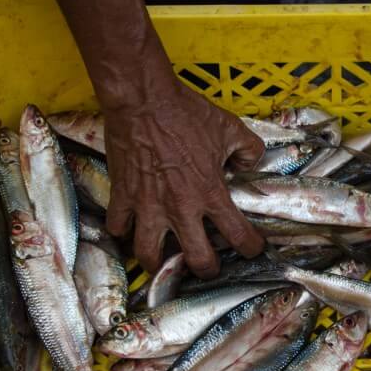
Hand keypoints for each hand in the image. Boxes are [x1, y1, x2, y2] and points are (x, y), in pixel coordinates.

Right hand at [103, 78, 264, 275]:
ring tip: (163, 262)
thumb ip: (249, 150)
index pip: (238, 235)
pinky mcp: (122, 196)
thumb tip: (249, 165)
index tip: (252, 249)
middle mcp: (180, 208)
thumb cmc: (186, 113)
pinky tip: (129, 228)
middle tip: (208, 267)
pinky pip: (118, 227)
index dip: (250, 247)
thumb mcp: (230, 128)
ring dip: (158, 263)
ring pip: (150, 255)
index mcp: (210, 193)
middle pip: (197, 260)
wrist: (143, 100)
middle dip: (207, 270)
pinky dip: (123, 232)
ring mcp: (148, 206)